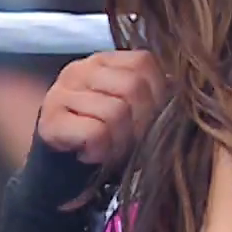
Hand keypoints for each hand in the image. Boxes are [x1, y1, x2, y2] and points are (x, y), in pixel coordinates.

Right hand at [37, 50, 166, 165]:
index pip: (144, 63)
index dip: (158, 96)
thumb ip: (151, 97)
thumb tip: (181, 100)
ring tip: (111, 151)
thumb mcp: (131, 112)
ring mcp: (61, 92)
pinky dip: (101, 150)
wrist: (61, 169)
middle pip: (132, 87)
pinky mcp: (50, 120)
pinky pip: (94, 133)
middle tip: (133, 143)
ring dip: (121, 142)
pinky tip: (92, 154)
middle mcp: (80, 69)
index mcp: (105, 61)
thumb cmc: (103, 138)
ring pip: (115, 112)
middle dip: (141, 123)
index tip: (151, 121)